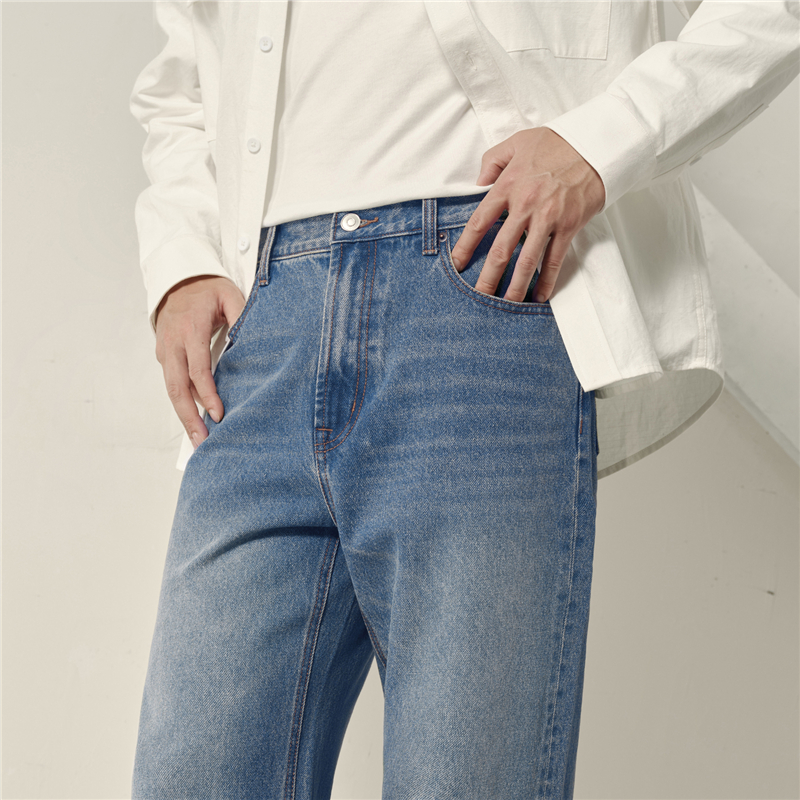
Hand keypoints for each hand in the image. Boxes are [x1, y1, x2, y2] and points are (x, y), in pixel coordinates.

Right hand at [154, 275, 245, 448]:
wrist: (178, 280)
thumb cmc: (207, 289)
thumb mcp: (229, 295)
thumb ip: (242, 316)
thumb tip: (255, 341)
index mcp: (191, 329)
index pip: (197, 368)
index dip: (207, 393)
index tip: (218, 414)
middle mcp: (173, 343)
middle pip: (177, 387)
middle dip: (189, 417)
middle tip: (202, 442)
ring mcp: (165, 351)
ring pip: (171, 389)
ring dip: (183, 416)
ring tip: (197, 439)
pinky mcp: (163, 356)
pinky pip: (172, 383)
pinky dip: (181, 403)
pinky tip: (194, 419)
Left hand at [450, 127, 605, 302]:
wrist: (596, 143)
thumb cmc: (558, 142)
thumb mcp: (517, 142)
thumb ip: (493, 160)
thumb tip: (479, 180)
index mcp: (508, 186)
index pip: (479, 222)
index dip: (465, 246)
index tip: (456, 264)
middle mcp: (525, 205)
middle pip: (501, 249)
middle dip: (488, 277)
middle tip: (478, 296)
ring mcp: (548, 218)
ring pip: (527, 260)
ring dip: (516, 286)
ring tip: (506, 304)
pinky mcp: (569, 225)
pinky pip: (555, 259)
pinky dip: (547, 279)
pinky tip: (539, 295)